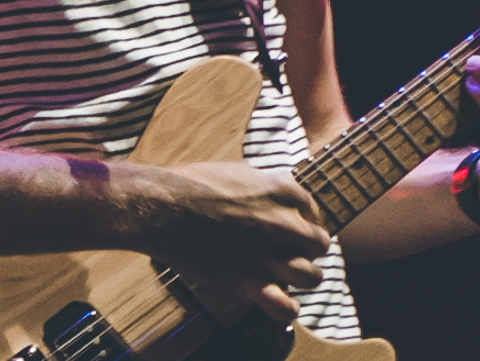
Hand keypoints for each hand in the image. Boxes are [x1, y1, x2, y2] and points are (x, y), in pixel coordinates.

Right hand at [139, 159, 330, 327]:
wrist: (161, 207)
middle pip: (319, 243)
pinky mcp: (250, 282)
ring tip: (288, 276)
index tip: (293, 225)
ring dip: (303, 277)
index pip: (314, 209)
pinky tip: (278, 300)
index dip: (304, 219)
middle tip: (290, 251)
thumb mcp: (237, 170)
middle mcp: (282, 222)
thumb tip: (278, 192)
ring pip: (313, 277)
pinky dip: (286, 308)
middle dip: (307, 248)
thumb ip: (265, 184)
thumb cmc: (192, 185)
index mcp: (280, 190)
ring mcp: (268, 254)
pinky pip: (287, 307)